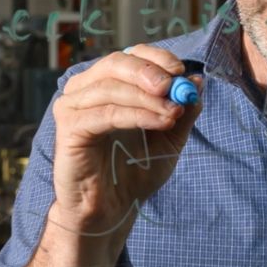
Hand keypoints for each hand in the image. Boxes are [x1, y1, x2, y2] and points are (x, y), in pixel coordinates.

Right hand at [47, 45, 201, 237]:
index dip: (156, 58)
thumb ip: (181, 110)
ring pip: (112, 88)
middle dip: (149, 72)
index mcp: (105, 84)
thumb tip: (198, 81)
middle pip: (116, 63)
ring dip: (148, 98)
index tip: (181, 71)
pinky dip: (137, 114)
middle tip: (174, 85)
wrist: (110, 210)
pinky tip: (160, 121)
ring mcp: (72, 107)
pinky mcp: (69, 128)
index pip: (129, 56)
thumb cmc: (133, 172)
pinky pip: (106, 113)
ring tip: (173, 112)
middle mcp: (84, 89)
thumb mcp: (167, 137)